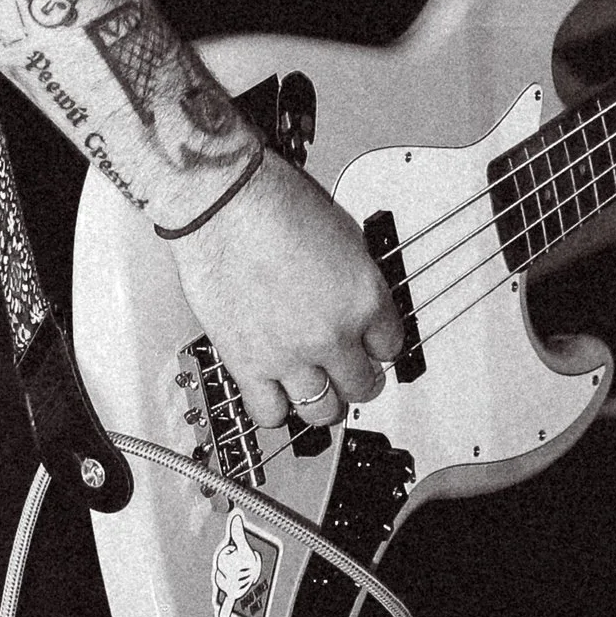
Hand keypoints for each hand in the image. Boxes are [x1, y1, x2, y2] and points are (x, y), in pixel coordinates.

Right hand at [169, 149, 406, 435]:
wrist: (223, 204)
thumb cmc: (274, 203)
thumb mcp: (343, 235)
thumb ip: (354, 280)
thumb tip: (354, 303)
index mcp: (364, 297)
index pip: (392, 347)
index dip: (380, 347)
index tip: (371, 347)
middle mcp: (333, 333)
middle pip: (362, 386)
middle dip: (360, 379)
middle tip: (350, 372)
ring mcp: (290, 354)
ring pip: (322, 411)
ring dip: (323, 401)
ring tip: (316, 388)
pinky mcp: (247, 363)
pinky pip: (271, 413)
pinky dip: (276, 408)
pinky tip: (276, 392)